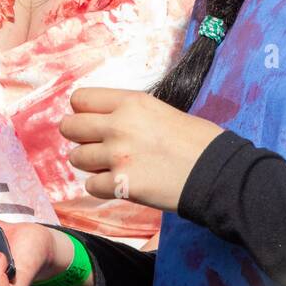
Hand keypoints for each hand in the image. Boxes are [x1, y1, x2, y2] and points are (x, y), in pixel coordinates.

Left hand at [60, 87, 223, 211]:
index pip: (81, 99)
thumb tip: (109, 122)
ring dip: (89, 163)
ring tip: (109, 165)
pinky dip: (102, 186)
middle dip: (77, 136)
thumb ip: (131, 114)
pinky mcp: (120, 184)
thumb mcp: (162, 111)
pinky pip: (90, 185)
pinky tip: (119, 183)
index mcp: (130, 102)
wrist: (216, 171)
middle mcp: (118, 125)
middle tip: (91, 143)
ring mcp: (117, 156)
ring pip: (76, 158)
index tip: (91, 119)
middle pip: (70, 127)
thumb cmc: (199, 140)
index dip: (82, 110)